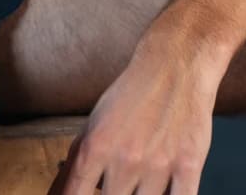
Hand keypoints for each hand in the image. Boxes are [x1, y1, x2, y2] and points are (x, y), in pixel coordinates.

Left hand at [52, 47, 218, 194]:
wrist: (177, 64)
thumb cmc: (133, 94)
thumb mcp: (95, 124)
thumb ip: (75, 162)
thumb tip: (56, 194)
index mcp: (97, 148)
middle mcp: (125, 160)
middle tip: (119, 184)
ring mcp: (158, 165)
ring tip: (140, 184)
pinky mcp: (189, 166)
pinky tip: (165, 192)